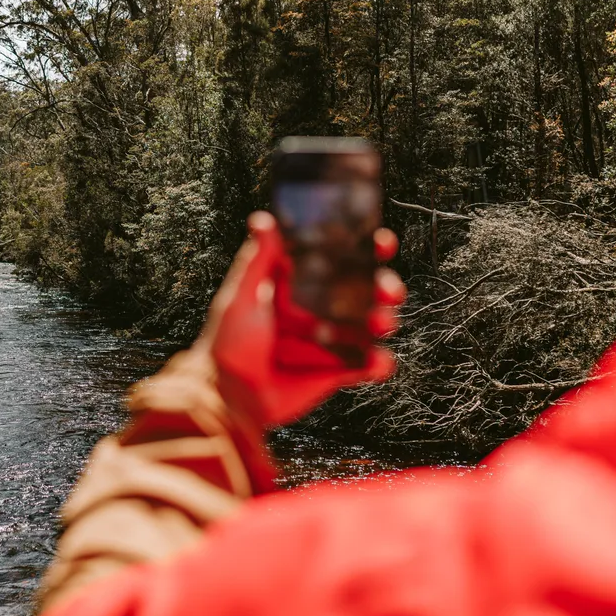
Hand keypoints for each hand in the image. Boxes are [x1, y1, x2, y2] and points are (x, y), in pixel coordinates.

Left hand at [196, 211, 404, 429]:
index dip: (362, 250)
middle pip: (363, 292)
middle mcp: (316, 312)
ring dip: (384, 320)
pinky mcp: (333, 373)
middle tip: (388, 288)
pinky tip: (378, 361)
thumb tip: (262, 218)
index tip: (381, 241)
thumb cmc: (227, 342)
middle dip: (384, 286)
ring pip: (370, 326)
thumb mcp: (242, 296)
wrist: (228, 396)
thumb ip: (257, 261)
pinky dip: (379, 363)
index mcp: (296, 288)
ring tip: (381, 322)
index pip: (336, 261)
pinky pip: (365, 366)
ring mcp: (328, 343)